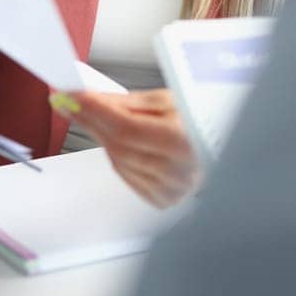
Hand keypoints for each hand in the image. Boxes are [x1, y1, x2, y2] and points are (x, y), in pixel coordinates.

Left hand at [52, 89, 199, 207]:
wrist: (226, 145)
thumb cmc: (205, 120)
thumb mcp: (173, 99)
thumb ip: (130, 101)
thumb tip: (93, 99)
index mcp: (184, 141)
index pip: (125, 126)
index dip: (95, 111)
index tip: (73, 96)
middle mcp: (178, 171)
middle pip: (118, 145)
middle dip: (90, 121)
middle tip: (70, 103)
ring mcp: (170, 189)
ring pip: (118, 161)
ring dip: (103, 137)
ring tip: (96, 116)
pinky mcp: (164, 199)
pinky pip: (127, 176)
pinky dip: (118, 157)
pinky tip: (119, 141)